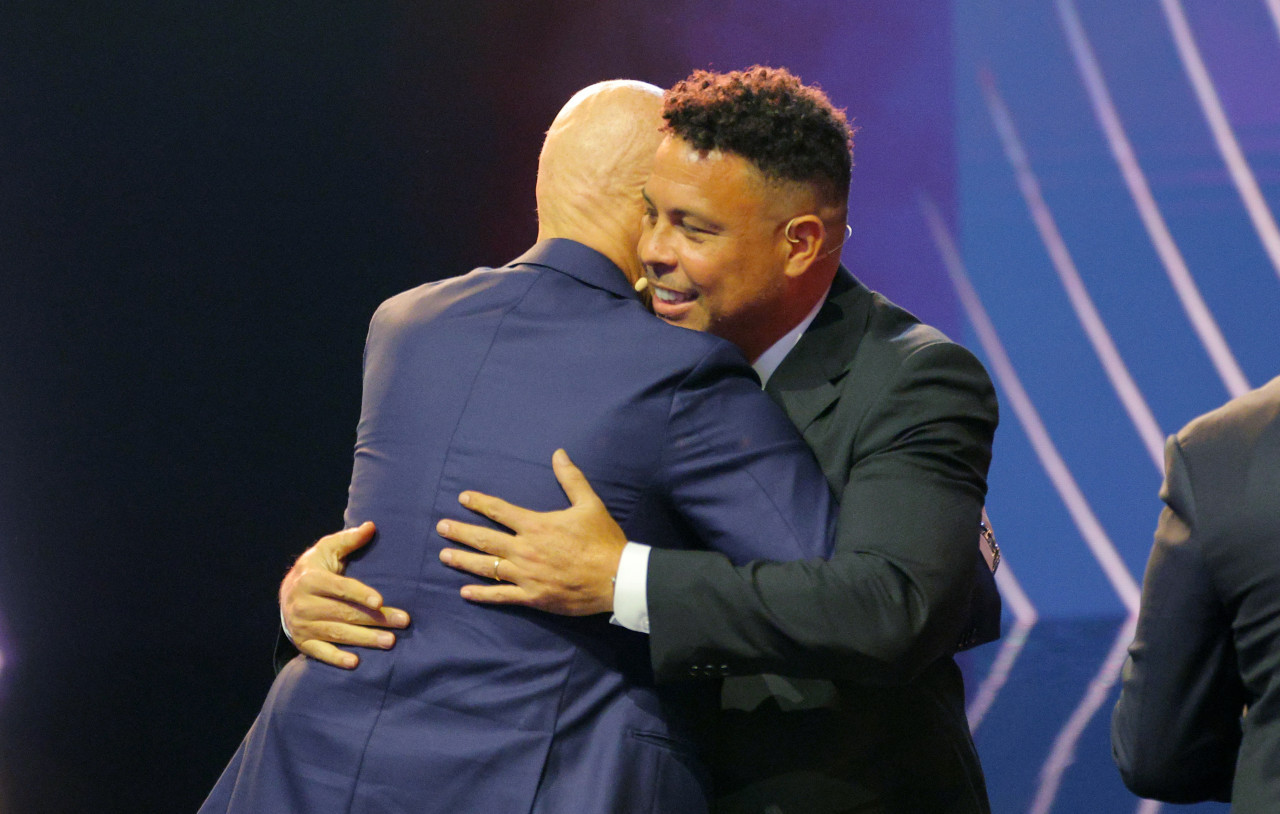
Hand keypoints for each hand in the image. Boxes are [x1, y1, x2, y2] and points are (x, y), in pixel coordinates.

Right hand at [280, 521, 409, 668]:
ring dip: (365, 639)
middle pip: (344, 613)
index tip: (380, 601)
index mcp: (311, 579)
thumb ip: (349, 540)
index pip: (340, 588)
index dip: (360, 595)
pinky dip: (337, 658)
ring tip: (390, 641)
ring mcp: (302, 625)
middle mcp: (303, 603)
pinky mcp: (302, 642)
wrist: (287, 593)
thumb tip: (371, 526)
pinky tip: (356, 662)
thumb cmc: (316, 568)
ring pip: (337, 633)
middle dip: (375, 619)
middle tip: (402, 622)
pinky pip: (320, 653)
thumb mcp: (328, 549)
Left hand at [437, 449, 625, 615]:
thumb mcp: (589, 503)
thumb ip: (571, 478)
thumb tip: (558, 453)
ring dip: (463, 560)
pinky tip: (465, 592)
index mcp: (536, 525)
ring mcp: (526, 575)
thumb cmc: (603, 540)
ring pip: (487, 567)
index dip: (479, 503)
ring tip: (444, 555)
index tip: (463, 498)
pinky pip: (501, 596)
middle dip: (460, 531)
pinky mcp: (533, 596)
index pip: (500, 511)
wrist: (616, 578)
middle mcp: (525, 549)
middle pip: (485, 539)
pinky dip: (482, 595)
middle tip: (441, 527)